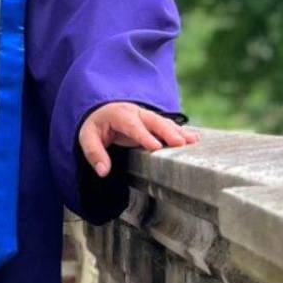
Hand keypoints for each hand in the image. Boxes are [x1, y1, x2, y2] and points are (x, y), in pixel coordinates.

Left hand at [78, 102, 201, 177]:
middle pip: (153, 121)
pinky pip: (168, 125)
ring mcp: (146, 116)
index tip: (155, 147)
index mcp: (119, 115)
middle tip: (180, 143)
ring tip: (193, 142)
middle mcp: (135, 113)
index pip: (132, 126)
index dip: (144, 136)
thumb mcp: (87, 137)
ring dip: (179, 132)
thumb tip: (103, 171)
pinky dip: (181, 131)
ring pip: (164, 122)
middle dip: (167, 132)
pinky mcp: (153, 122)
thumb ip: (94, 154)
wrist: (102, 110)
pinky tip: (195, 139)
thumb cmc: (96, 125)